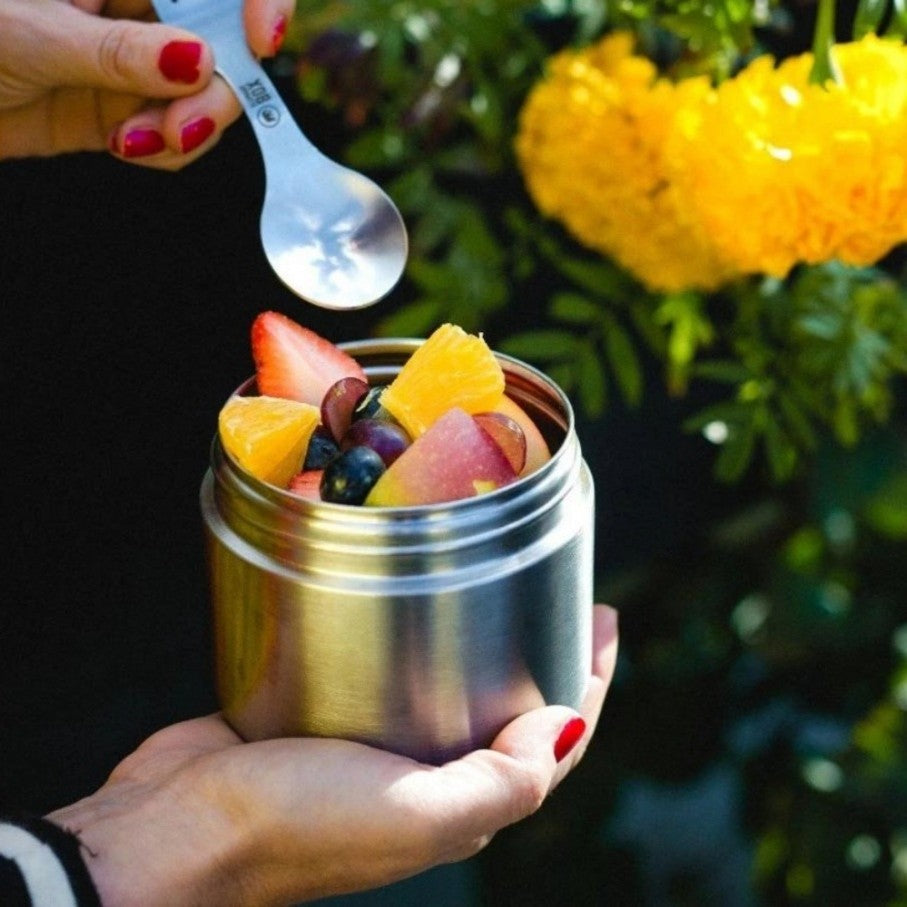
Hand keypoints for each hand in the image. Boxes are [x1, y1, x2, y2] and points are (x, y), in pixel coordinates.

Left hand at [0, 0, 293, 167]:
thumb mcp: (28, 34)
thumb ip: (116, 51)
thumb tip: (200, 62)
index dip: (253, 0)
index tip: (261, 41)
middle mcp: (130, 6)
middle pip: (220, 41)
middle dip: (214, 90)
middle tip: (182, 127)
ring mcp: (130, 60)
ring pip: (204, 94)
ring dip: (187, 128)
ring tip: (137, 143)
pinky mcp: (123, 110)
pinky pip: (175, 133)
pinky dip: (166, 150)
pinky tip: (125, 148)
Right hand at [48, 604, 617, 906]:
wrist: (177, 832)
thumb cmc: (293, 828)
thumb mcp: (412, 814)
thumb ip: (500, 781)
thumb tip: (565, 728)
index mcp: (460, 806)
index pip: (555, 742)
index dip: (590, 682)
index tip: (605, 620)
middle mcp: (429, 780)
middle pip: (512, 710)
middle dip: (548, 656)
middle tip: (567, 594)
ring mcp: (381, 748)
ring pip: (456, 688)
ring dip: (489, 645)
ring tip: (508, 588)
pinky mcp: (332, 717)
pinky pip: (396, 674)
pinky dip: (422, 640)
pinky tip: (421, 601)